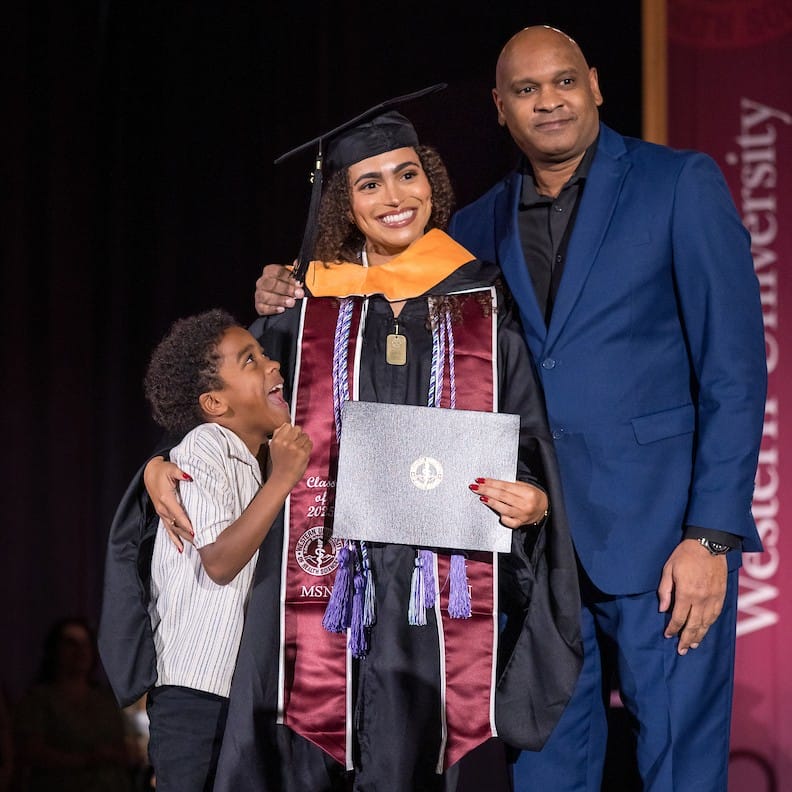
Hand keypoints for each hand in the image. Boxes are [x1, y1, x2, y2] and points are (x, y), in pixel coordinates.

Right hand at [143, 456, 193, 550]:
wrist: (150, 472)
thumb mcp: (172, 468)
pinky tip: (180, 548)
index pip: (178, 514)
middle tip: (200, 543)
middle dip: (188, 534)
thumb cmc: (162, 470)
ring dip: (183, 538)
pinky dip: (174, 539)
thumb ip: (180, 473)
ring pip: (173, 529)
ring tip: (195, 547)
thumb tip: (189, 476)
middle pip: (177, 525)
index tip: (195, 532)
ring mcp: (162, 513)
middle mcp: (163, 509)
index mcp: (166, 498)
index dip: (186, 524)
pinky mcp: (162, 514)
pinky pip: (168, 529)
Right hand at [254, 264, 304, 315]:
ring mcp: (259, 294)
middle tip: (298, 294)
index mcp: (270, 271)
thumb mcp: (293, 277)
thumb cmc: (288, 286)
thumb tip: (297, 263)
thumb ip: (295, 271)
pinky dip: (272, 309)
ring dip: (280, 299)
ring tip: (291, 303)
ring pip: (266, 296)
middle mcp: (263, 282)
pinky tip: (281, 309)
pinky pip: (263, 308)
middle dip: (286, 289)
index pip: (277, 272)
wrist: (281, 299)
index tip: (299, 284)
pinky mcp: (259, 306)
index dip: (289, 278)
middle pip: (271, 284)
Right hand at [268, 423, 312, 487]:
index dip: (291, 431)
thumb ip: (278, 435)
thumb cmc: (279, 464)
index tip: (292, 436)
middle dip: (299, 435)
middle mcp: (285, 442)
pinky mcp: (303, 452)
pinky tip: (303, 453)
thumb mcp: (273, 447)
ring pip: (305, 436)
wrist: (282, 478)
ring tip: (300, 450)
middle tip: (297, 444)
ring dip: (304, 442)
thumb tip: (286, 425)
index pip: (287, 425)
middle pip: (298, 428)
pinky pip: (310, 444)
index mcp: (277, 440)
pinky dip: (308, 448)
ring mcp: (294, 447)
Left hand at [469, 478, 548, 528]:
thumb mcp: (525, 486)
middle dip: (487, 490)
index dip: (491, 483)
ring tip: (481, 496)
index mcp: (527, 492)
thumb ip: (511, 485)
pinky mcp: (520, 524)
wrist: (544, 508)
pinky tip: (493, 510)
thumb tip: (491, 483)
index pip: (505, 486)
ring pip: (502, 508)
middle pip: (502, 496)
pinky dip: (501, 516)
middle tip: (475, 487)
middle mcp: (525, 504)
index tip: (480, 480)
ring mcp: (522, 515)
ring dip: (490, 502)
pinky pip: (508, 521)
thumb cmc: (532, 494)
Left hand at [657, 538, 727, 654]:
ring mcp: (714, 598)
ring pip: (706, 623)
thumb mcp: (668, 569)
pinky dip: (710, 625)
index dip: (673, 629)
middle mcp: (701, 599)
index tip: (668, 636)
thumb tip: (662, 609)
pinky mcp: (722, 595)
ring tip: (692, 645)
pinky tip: (705, 630)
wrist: (709, 543)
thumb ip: (665, 590)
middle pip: (694, 625)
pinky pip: (716, 615)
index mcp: (686, 593)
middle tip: (681, 650)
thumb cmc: (685, 554)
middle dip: (686, 639)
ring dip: (699, 636)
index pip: (678, 617)